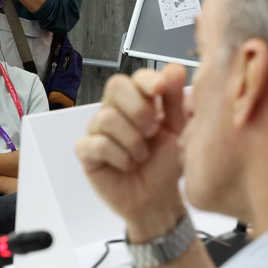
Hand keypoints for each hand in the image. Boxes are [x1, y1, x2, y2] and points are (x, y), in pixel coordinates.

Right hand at [75, 64, 188, 237]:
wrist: (158, 199)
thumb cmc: (166, 165)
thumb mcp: (180, 131)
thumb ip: (177, 101)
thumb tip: (174, 69)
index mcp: (139, 101)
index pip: (135, 77)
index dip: (146, 80)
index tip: (160, 89)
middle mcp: (116, 111)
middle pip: (115, 86)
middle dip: (138, 109)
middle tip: (152, 130)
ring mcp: (98, 130)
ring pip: (107, 117)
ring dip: (132, 140)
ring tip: (142, 156)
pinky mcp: (87, 152)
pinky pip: (97, 144)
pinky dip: (119, 156)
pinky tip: (127, 165)